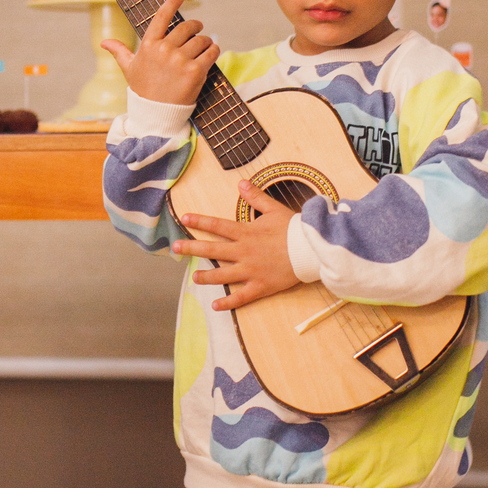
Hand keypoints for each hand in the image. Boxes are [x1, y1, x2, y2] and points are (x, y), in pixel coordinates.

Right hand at [102, 0, 218, 106]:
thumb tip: (104, 42)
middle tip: (198, 29)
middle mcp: (164, 50)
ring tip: (204, 46)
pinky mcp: (196, 71)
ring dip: (205, 41)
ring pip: (201, 40)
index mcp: (149, 45)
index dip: (172, 2)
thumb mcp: (129, 69)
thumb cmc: (142, 89)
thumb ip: (119, 51)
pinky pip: (211, 52)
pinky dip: (213, 50)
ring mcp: (180, 60)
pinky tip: (211, 52)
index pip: (162, 16)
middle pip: (187, 27)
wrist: (156, 114)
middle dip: (196, 26)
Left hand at [173, 179, 299, 308]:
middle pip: (213, 250)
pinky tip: (215, 305)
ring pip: (223, 275)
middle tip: (175, 249)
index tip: (185, 218)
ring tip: (194, 278)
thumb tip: (241, 183)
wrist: (312, 249)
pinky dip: (227, 302)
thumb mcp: (274, 209)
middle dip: (192, 248)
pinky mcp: (260, 285)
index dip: (200, 221)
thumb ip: (256, 197)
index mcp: (246, 233)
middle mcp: (244, 252)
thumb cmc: (294, 229)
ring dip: (206, 277)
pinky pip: (241, 297)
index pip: (218, 226)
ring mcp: (251, 270)